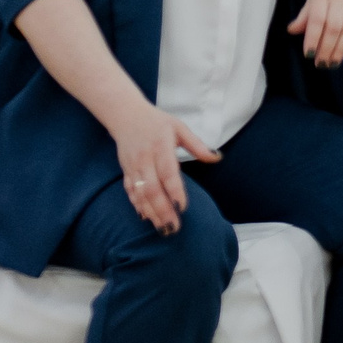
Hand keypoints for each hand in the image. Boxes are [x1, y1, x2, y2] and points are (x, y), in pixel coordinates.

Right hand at [109, 105, 217, 232]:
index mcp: (161, 147)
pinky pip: (130, 190)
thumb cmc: (157, 122)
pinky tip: (145, 217)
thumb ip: (198, 145)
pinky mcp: (126, 170)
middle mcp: (145, 159)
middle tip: (174, 227)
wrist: (125, 115)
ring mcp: (133, 166)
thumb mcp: (180, 128)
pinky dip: (137, 204)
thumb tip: (217, 158)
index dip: (174, 190)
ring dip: (150, 212)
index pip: (168, 172)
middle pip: (153, 188)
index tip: (183, 207)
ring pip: (140, 193)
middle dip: (163, 210)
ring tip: (162, 228)